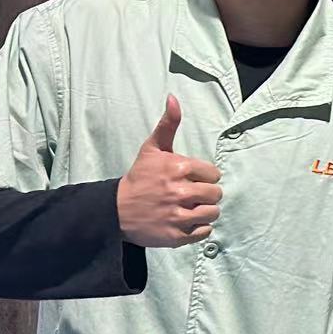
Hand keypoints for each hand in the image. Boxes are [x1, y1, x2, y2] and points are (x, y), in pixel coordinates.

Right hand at [116, 97, 222, 246]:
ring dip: (205, 211)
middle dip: (206, 194)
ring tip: (189, 208)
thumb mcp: (152, 149)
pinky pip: (205, 232)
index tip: (191, 178)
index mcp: (178, 168)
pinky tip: (185, 221)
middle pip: (216, 194)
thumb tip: (173, 98)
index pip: (214, 174)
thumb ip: (168, 124)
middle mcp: (180, 192)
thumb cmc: (139, 177)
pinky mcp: (176, 235)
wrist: (116, 210)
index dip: (205, 177)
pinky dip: (198, 228)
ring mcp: (178, 215)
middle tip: (191, 194)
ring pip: (213, 213)